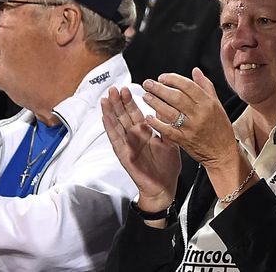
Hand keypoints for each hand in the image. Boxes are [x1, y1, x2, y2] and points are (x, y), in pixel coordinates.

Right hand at [101, 86, 179, 211]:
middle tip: (114, 88)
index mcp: (145, 133)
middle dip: (118, 102)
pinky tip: (105, 118)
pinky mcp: (124, 155)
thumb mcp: (170, 141)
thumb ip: (165, 125)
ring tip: (106, 99)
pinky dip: (110, 129)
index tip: (127, 88)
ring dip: (111, 112)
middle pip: (123, 116)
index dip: (130, 101)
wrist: (164, 187)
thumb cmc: (167, 167)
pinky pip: (116, 140)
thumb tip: (165, 107)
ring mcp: (128, 146)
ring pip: (117, 126)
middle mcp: (135, 137)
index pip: (135, 113)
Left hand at [141, 69, 241, 168]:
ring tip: (146, 96)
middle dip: (160, 89)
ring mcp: (191, 128)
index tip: (162, 77)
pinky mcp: (184, 140)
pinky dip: (157, 123)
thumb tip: (195, 71)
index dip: (173, 79)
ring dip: (156, 103)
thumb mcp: (217, 104)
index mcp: (208, 103)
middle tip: (148, 83)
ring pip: (170, 112)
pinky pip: (168, 130)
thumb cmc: (220, 128)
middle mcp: (199, 114)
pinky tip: (149, 117)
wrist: (223, 152)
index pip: (188, 86)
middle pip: (177, 97)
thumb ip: (206, 86)